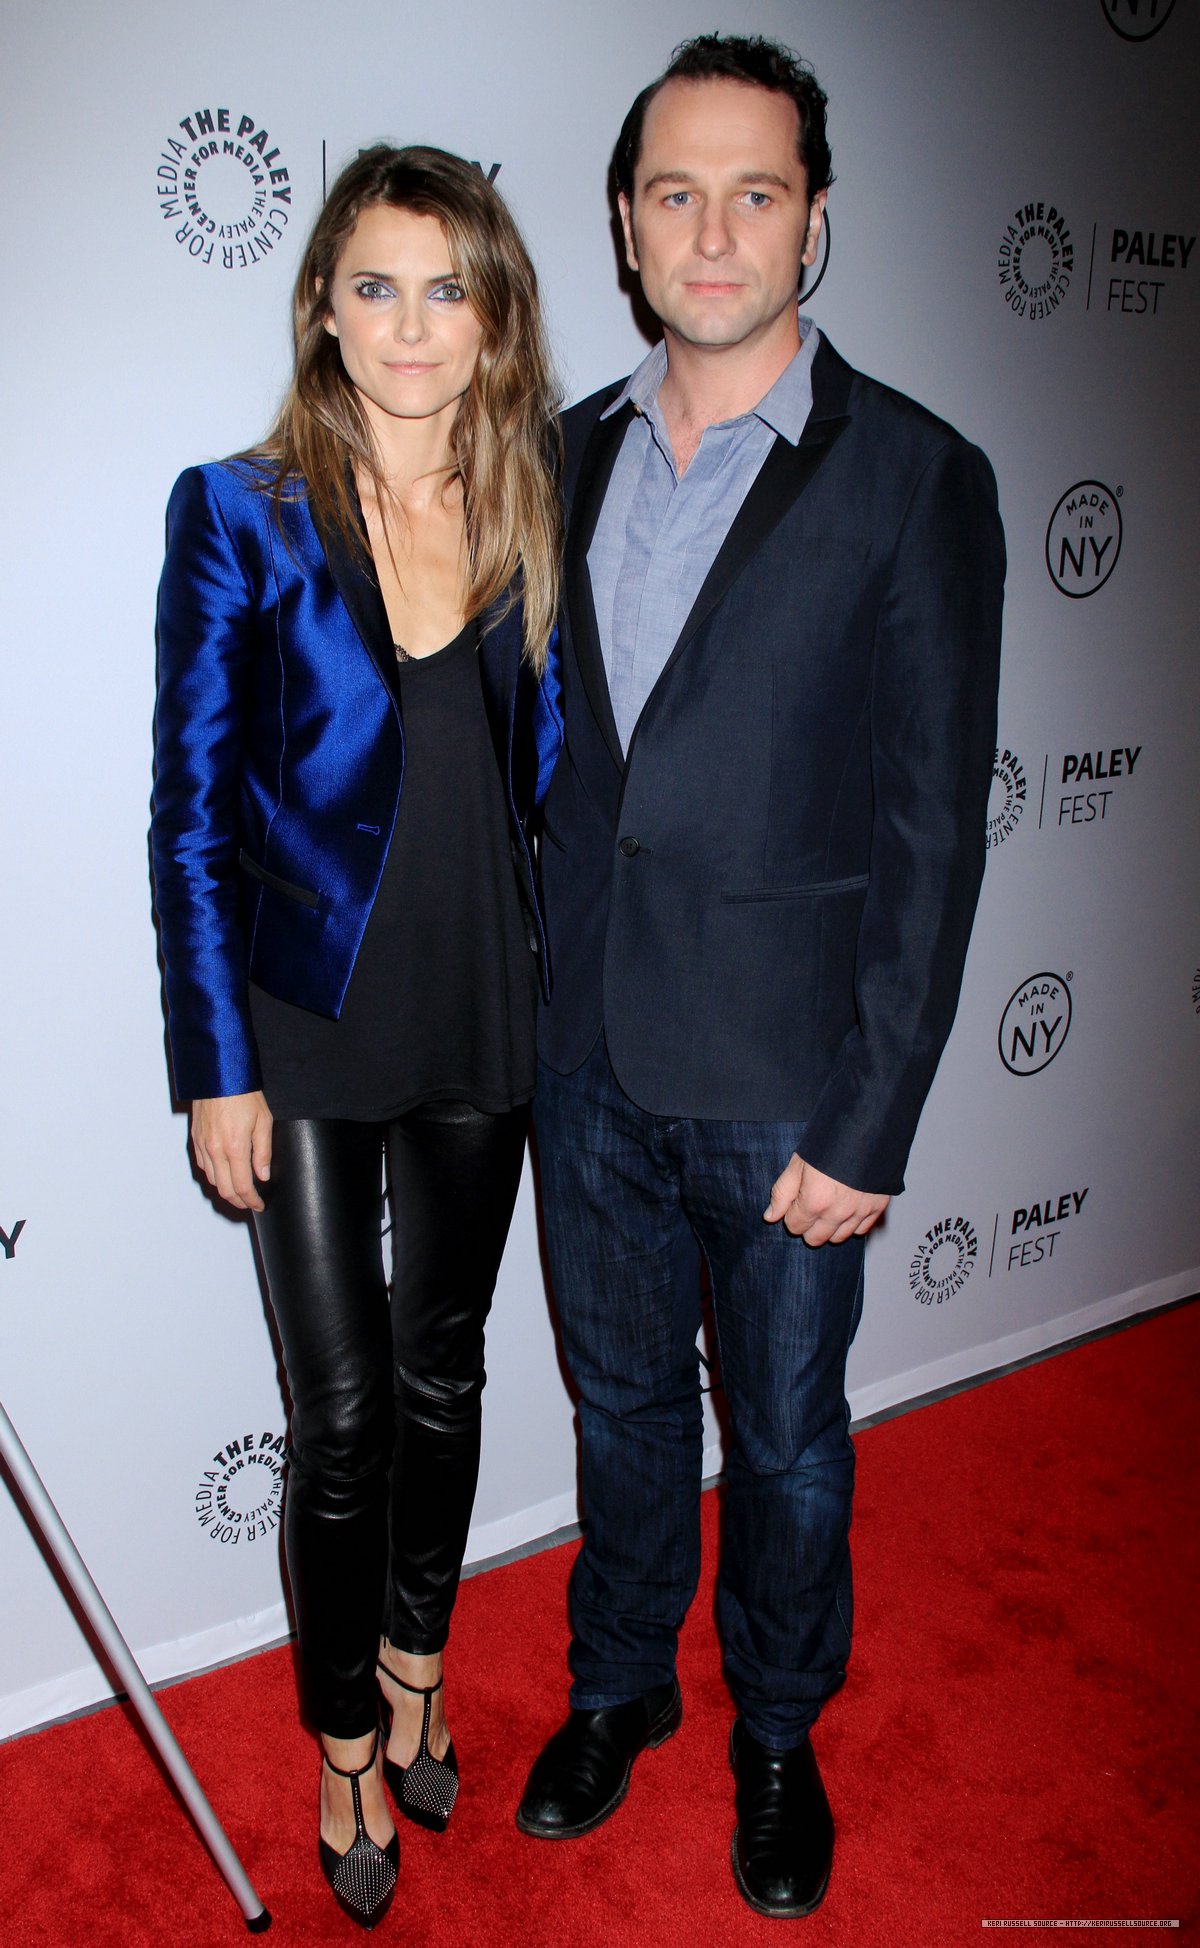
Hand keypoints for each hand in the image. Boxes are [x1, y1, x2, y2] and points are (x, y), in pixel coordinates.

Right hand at [191, 1092, 272, 1212]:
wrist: (218, 1073)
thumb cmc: (243, 1092)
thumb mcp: (263, 1120)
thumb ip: (263, 1151)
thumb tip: (262, 1175)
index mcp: (234, 1147)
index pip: (242, 1187)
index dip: (251, 1201)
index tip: (259, 1205)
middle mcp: (214, 1149)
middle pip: (224, 1189)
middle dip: (238, 1201)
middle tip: (250, 1203)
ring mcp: (202, 1144)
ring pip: (212, 1180)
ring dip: (225, 1190)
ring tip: (239, 1191)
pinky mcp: (196, 1138)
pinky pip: (203, 1165)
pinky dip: (214, 1175)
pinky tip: (224, 1173)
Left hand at [764, 1154, 888, 1245]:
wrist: (865, 1128)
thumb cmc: (828, 1143)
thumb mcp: (797, 1164)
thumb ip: (782, 1193)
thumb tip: (770, 1217)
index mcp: (814, 1202)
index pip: (795, 1227)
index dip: (792, 1215)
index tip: (797, 1202)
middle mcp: (838, 1213)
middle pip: (815, 1239)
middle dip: (809, 1225)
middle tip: (811, 1205)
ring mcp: (859, 1212)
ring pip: (839, 1237)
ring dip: (830, 1227)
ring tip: (829, 1205)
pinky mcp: (877, 1207)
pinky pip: (861, 1230)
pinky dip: (852, 1223)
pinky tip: (847, 1207)